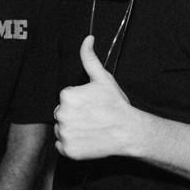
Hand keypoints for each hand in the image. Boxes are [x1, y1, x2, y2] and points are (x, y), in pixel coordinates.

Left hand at [54, 35, 139, 159]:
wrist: (129, 132)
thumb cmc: (116, 104)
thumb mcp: (102, 78)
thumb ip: (89, 58)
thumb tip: (87, 38)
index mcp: (66, 96)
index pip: (65, 98)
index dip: (79, 101)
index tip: (92, 105)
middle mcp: (61, 115)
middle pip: (61, 113)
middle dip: (73, 115)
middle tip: (92, 117)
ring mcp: (64, 134)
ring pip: (60, 129)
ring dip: (71, 129)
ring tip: (90, 128)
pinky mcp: (68, 151)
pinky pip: (61, 146)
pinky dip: (70, 144)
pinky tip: (86, 140)